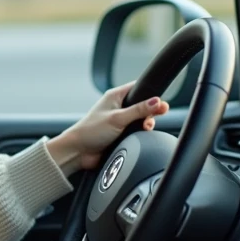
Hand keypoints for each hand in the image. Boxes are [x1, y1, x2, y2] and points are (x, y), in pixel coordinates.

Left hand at [52, 82, 169, 170]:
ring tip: (144, 129)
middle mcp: (119, 106)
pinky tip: (140, 136)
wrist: (79, 152)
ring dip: (146, 124)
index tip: (160, 103)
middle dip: (150, 112)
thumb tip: (157, 101)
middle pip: (144, 105)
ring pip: (142, 119)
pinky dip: (140, 133)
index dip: (151, 94)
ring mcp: (121, 120)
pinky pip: (137, 131)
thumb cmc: (91, 131)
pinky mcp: (122, 133)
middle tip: (152, 119)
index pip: (139, 88)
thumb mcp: (117, 118)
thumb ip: (138, 110)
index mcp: (115, 96)